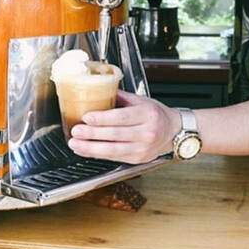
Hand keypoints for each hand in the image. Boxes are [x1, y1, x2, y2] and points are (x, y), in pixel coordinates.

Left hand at [67, 91, 181, 163]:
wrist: (173, 132)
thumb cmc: (155, 114)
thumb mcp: (141, 100)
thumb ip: (120, 97)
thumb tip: (97, 89)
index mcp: (147, 114)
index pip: (122, 117)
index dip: (103, 118)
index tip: (86, 117)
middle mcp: (147, 133)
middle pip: (115, 135)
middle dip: (92, 134)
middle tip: (76, 131)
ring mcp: (142, 148)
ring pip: (113, 150)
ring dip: (91, 148)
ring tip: (75, 143)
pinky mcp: (137, 159)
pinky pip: (114, 158)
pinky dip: (96, 155)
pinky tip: (85, 150)